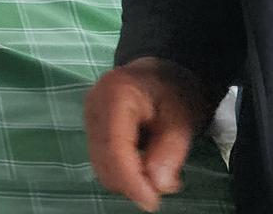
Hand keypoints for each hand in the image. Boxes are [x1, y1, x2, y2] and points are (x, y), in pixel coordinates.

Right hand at [85, 58, 214, 211]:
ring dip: (129, 179)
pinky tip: (146, 163)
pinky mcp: (91, 128)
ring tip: (161, 170)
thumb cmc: (175, 91)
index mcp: (117, 94)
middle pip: (104, 160)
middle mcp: (94, 105)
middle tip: (168, 182)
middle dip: (132, 182)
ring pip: (101, 165)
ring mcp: (89, 117)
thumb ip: (170, 150)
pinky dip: (124, 172)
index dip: (131, 180)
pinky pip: (103, 161)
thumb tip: (157, 185)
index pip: (115, 147)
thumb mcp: (183, 118)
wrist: (163, 71)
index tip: (152, 202)